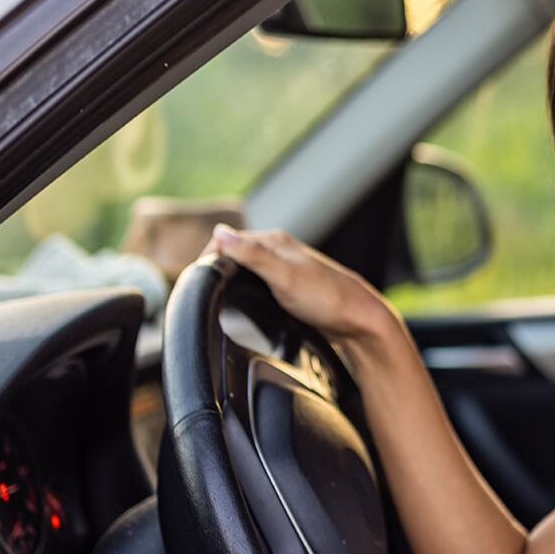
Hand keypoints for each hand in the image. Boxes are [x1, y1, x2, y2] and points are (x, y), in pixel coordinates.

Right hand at [208, 225, 402, 362]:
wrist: (359, 321)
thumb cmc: (326, 299)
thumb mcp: (283, 276)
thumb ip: (252, 255)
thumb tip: (220, 233)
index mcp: (274, 242)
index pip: (227, 240)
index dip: (207, 258)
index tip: (195, 279)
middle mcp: (278, 250)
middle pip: (234, 253)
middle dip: (215, 268)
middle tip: (202, 291)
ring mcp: (284, 268)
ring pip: (245, 267)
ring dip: (229, 277)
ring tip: (216, 296)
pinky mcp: (289, 286)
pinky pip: (257, 282)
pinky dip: (244, 288)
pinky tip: (243, 302)